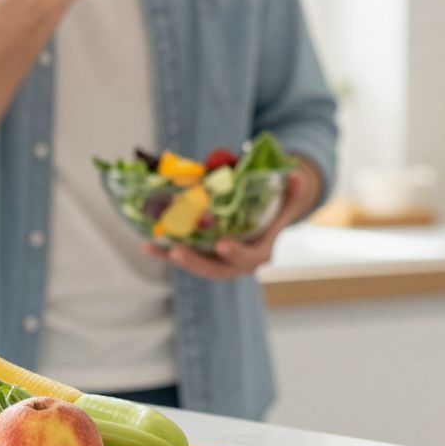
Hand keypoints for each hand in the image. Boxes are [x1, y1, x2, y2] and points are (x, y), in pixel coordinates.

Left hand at [142, 160, 322, 280]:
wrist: (266, 220)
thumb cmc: (275, 209)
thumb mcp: (287, 200)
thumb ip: (293, 191)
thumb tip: (297, 176)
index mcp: (260, 252)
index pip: (249, 258)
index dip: (236, 253)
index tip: (222, 244)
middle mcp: (237, 263)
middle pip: (216, 269)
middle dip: (196, 262)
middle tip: (177, 251)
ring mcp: (218, 261)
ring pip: (196, 265)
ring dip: (176, 258)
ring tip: (156, 247)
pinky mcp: (202, 256)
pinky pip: (184, 256)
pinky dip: (165, 252)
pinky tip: (147, 244)